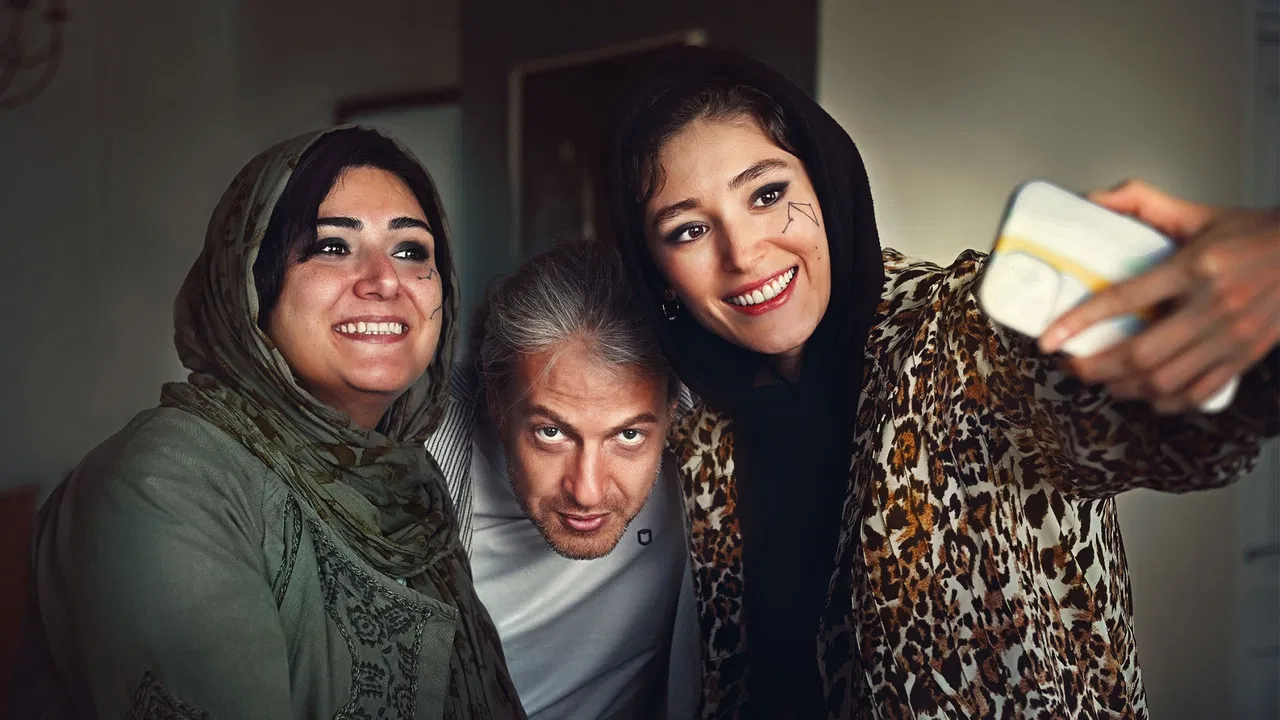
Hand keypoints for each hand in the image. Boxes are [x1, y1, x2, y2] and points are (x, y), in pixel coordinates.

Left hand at [1039, 179, 1279, 413]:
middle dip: (1095, 367)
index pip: (1124, 298)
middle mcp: (1214, 304)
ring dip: (1125, 388)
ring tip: (1104, 381)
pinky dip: (1168, 401)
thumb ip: (1144, 202)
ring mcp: (1233, 334)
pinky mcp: (1247, 355)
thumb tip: (1093, 200)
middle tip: (1072, 365)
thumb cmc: (1254, 235)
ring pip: (1166, 379)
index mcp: (1195, 266)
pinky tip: (1149, 396)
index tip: (1050, 338)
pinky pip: (1201, 392)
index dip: (1080, 321)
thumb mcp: (1199, 213)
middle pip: (1140, 353)